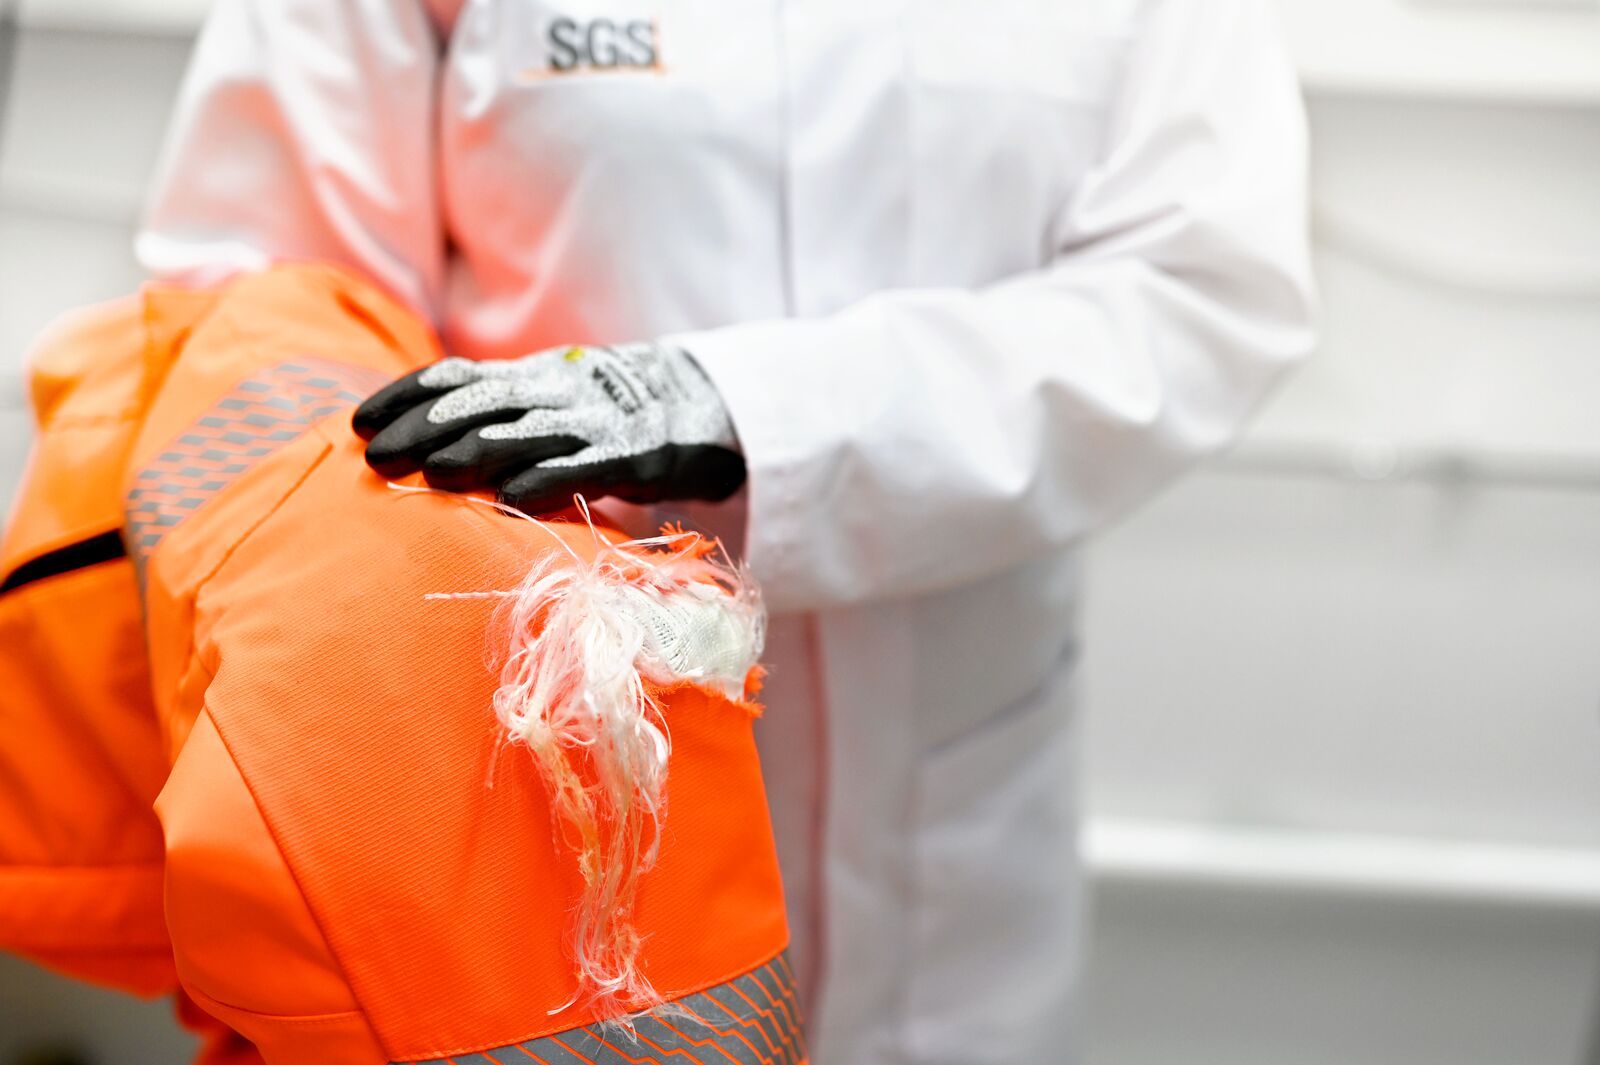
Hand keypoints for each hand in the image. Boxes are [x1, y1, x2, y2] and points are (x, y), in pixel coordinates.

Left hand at [352, 342, 744, 512]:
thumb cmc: (609, 415)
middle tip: (376, 456)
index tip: (360, 420)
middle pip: (480, 404)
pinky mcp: (635, 456)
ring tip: (431, 475)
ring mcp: (596, 423)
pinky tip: (511, 498)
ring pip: (526, 432)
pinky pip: (586, 467)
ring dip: (476, 452)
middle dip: (425, 428)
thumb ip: (495, 414)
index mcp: (531, 377)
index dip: (405, 396)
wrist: (704, 404)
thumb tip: (417, 440)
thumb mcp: (549, 399)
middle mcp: (556, 392)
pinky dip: (546, 480)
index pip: (456, 377)